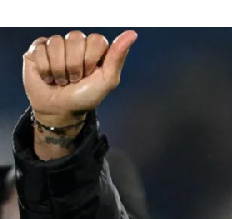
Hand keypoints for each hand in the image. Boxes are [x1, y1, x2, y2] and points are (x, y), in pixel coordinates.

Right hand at [23, 30, 137, 121]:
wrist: (60, 110)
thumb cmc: (86, 96)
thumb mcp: (107, 81)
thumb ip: (117, 57)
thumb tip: (132, 34)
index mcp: (95, 48)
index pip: (96, 39)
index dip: (91, 59)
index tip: (90, 75)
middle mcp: (77, 43)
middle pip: (75, 38)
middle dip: (75, 65)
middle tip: (75, 79)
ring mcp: (57, 45)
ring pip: (56, 43)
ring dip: (59, 69)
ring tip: (61, 80)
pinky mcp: (38, 49)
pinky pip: (40, 49)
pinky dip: (45, 69)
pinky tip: (48, 77)